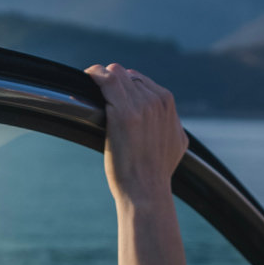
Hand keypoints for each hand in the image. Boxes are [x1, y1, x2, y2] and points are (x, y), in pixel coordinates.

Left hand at [86, 63, 187, 207]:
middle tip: (98, 94)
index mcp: (168, 104)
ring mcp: (142, 106)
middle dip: (113, 83)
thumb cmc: (156, 172)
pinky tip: (87, 78)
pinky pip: (108, 80)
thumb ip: (170, 123)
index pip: (141, 81)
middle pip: (128, 75)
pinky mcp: (124, 114)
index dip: (124, 86)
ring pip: (117, 73)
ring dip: (101, 78)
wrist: (147, 191)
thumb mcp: (176, 142)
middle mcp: (158, 101)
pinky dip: (94, 75)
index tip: (111, 94)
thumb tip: (164, 118)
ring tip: (90, 85)